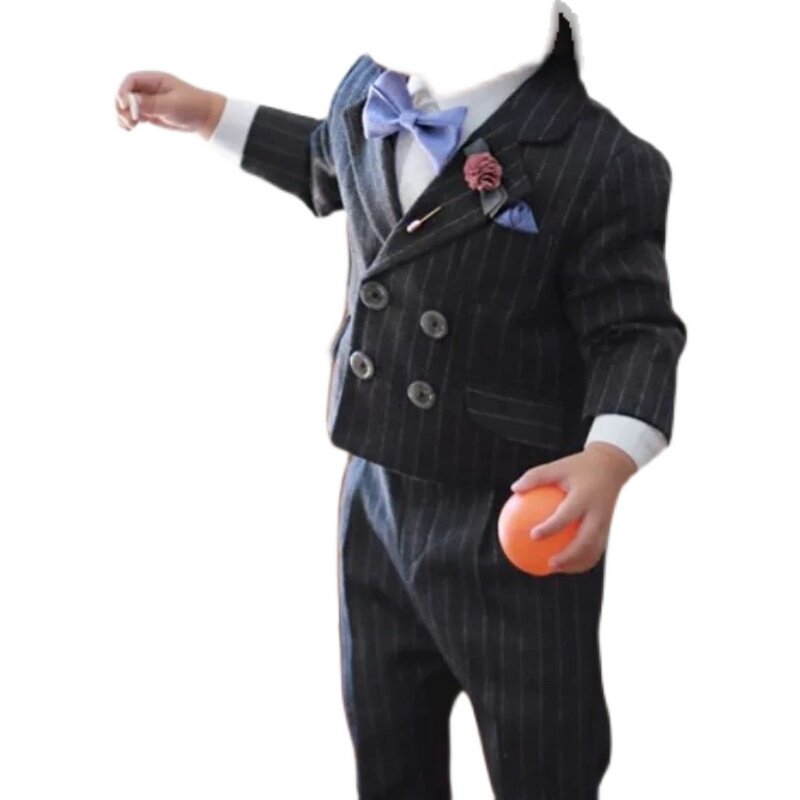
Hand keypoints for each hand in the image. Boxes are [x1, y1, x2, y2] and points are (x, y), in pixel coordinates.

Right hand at [114, 71, 225, 138]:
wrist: (205, 117)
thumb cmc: (193, 106)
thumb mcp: (173, 105)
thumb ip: (152, 103)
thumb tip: (132, 103)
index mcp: (155, 80)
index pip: (132, 80)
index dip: (123, 91)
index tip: (124, 105)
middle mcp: (149, 89)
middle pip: (126, 94)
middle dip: (122, 106)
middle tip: (128, 120)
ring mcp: (149, 102)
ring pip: (128, 107)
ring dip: (123, 116)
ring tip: (129, 127)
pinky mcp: (150, 114)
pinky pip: (134, 116)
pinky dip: (129, 122)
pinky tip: (129, 129)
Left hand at [509, 442, 637, 573]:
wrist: (615, 466)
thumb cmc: (579, 467)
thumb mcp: (558, 466)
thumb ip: (536, 477)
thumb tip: (514, 489)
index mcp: (585, 497)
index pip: (567, 516)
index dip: (551, 527)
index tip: (533, 536)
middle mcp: (598, 513)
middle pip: (586, 541)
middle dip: (569, 556)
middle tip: (550, 564)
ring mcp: (607, 523)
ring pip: (594, 550)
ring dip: (577, 563)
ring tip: (557, 569)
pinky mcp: (611, 528)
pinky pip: (598, 548)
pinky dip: (583, 558)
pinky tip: (567, 563)